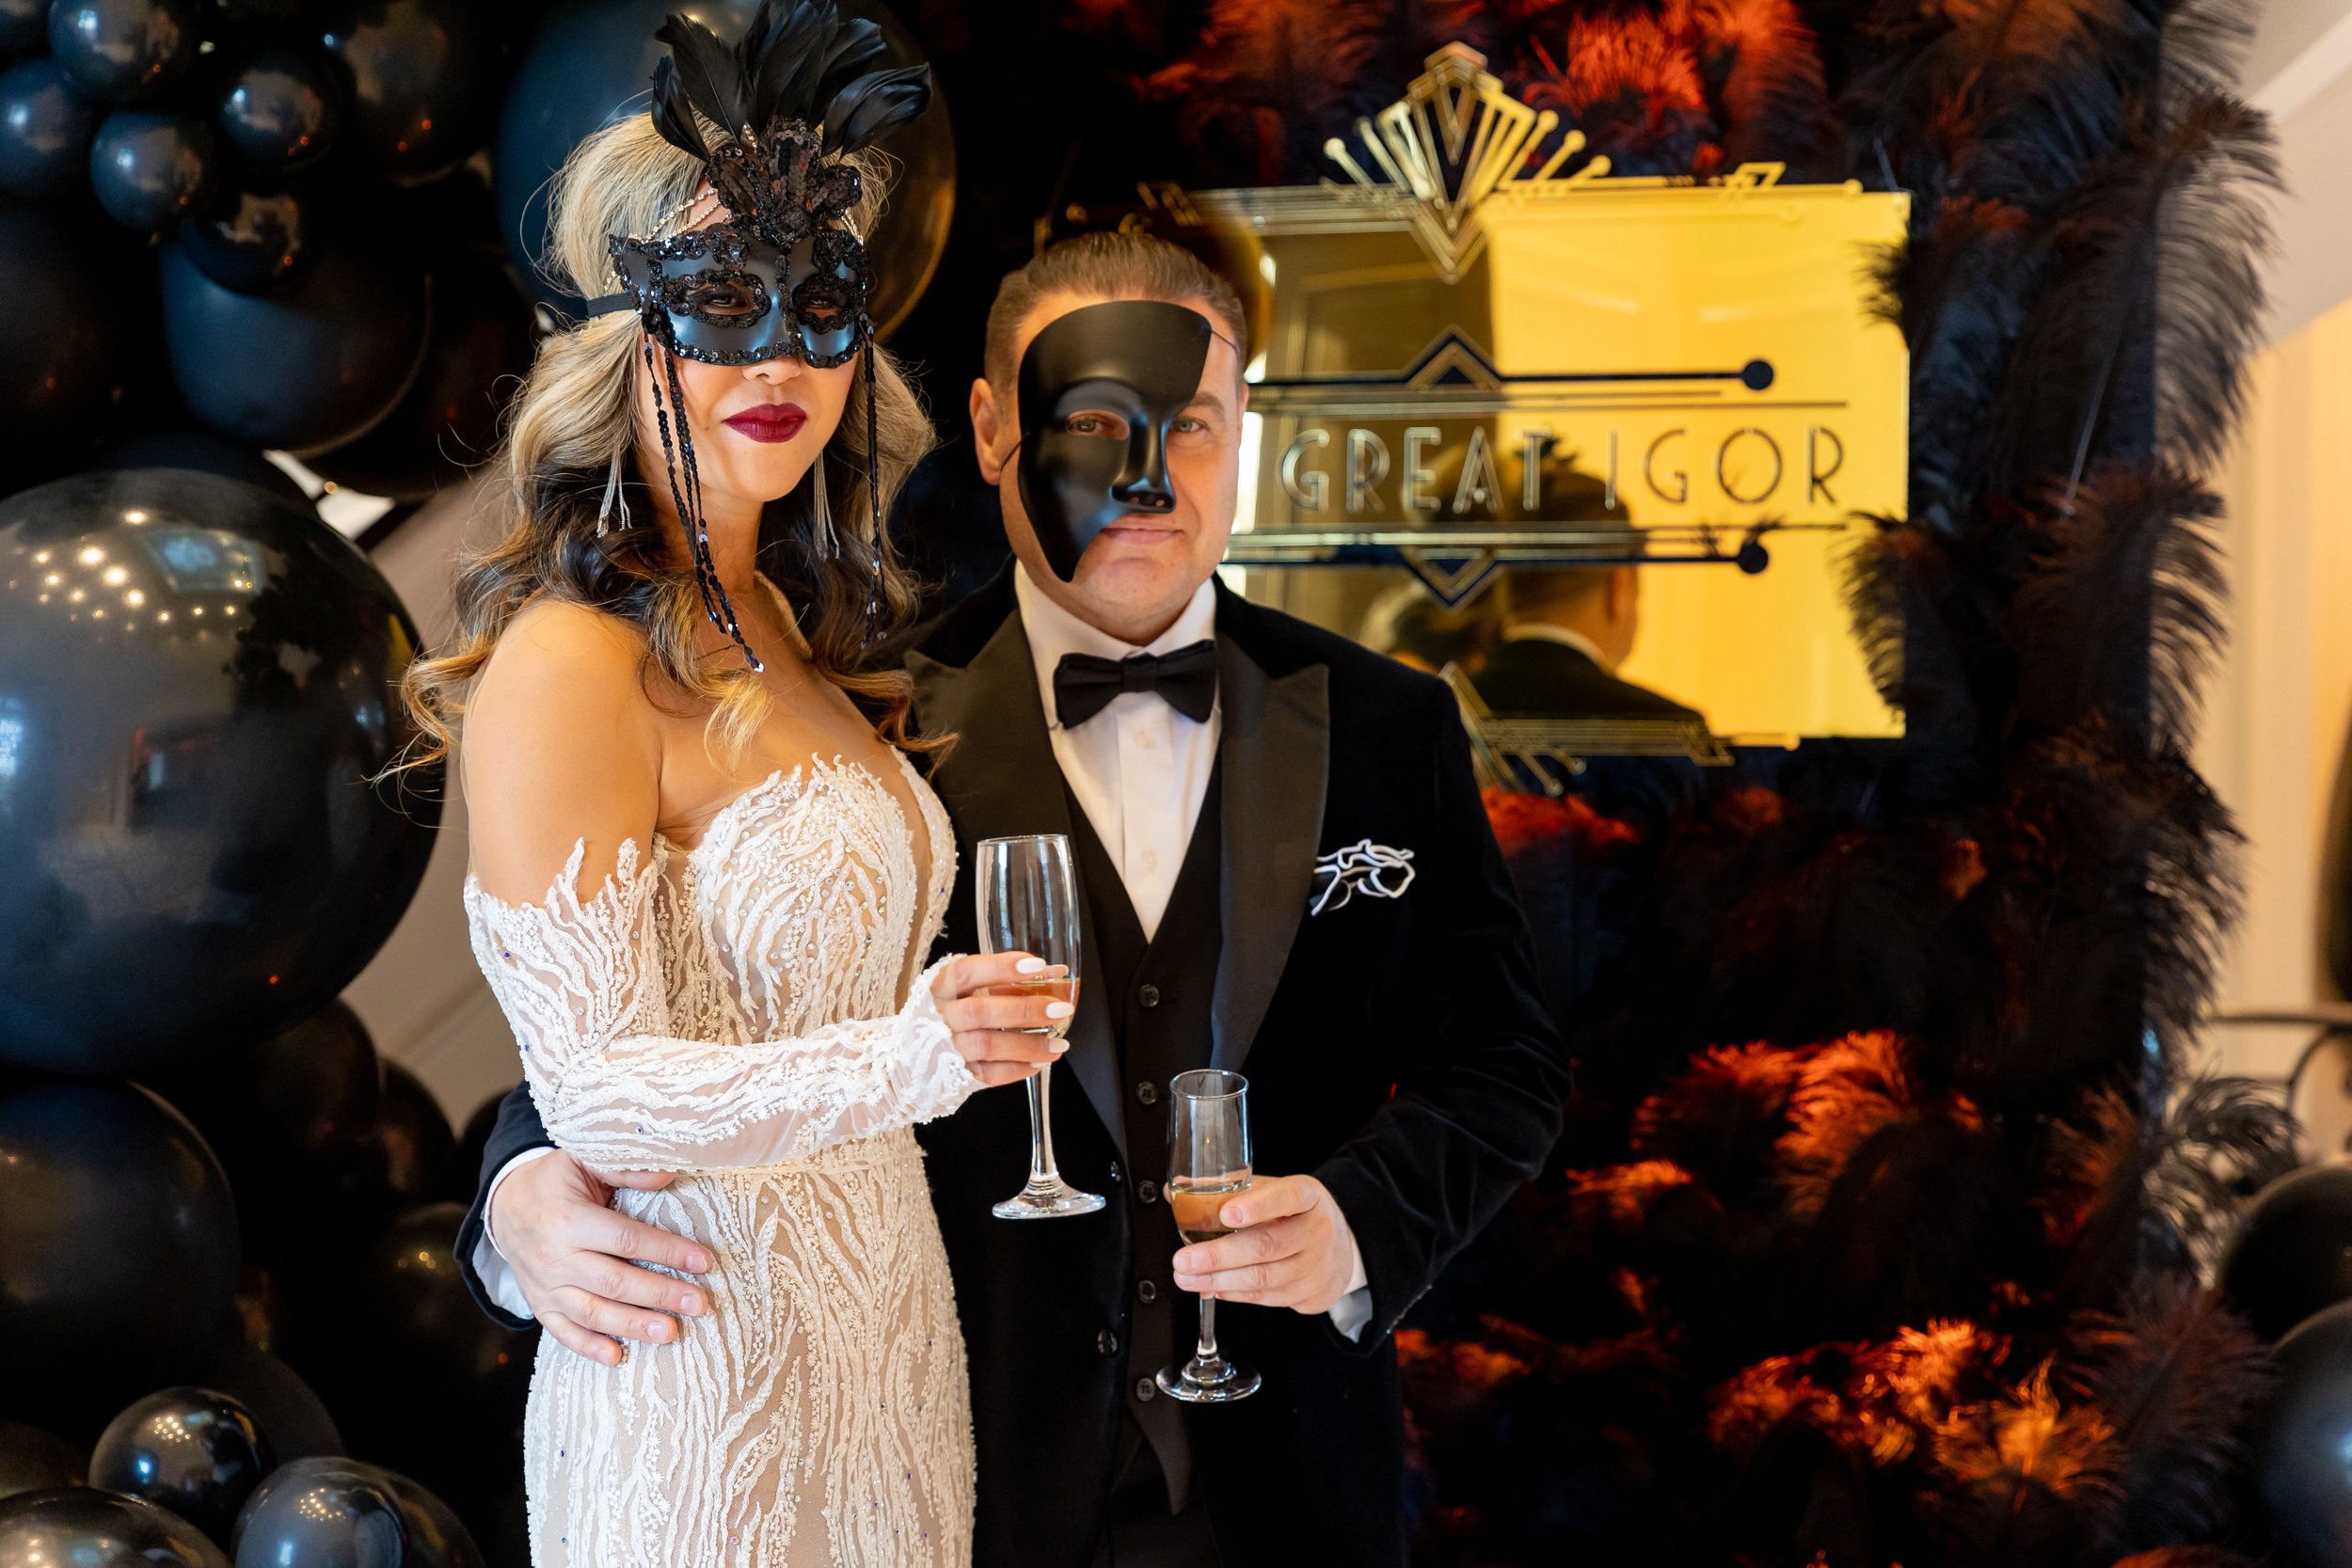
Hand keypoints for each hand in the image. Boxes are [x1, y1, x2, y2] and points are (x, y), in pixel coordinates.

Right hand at [490, 1151, 714, 1366]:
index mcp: (568, 1219)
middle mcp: (554, 1257)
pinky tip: (617, 1357)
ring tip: (671, 1332)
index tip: (703, 1262)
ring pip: (592, 1312)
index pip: (626, 1240)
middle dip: (660, 1295)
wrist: (507, 1204)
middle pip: (614, 1282)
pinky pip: (563, 1331)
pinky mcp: (539, 1304)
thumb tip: (669, 1174)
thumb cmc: (556, 1180)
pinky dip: (588, 1347)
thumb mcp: (584, 1159)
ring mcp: (544, 1285)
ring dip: (633, 1325)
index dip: (667, 1252)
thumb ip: (625, 1168)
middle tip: (699, 1304)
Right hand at [931, 952, 1072, 1085]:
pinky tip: (1039, 1062)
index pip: (966, 972)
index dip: (1000, 967)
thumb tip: (1054, 972)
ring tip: (1059, 1044)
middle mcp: (940, 1018)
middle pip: (979, 1012)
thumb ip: (1005, 981)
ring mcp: (947, 1049)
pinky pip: (989, 1074)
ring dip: (1028, 1045)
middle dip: (1024, 1010)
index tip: (1036, 966)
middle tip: (1060, 1009)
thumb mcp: (969, 990)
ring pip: (987, 1046)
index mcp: (941, 989)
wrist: (918, 1055)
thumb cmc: (953, 1013)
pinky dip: (1017, 1069)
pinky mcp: (957, 1075)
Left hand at [1170, 1173, 1358, 1313]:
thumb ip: (1228, 1190)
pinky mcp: (1310, 1294)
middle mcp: (1317, 1230)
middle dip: (1219, 1255)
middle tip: (1184, 1259)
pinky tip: (1212, 1287)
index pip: (1287, 1197)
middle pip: (1266, 1245)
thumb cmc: (1296, 1215)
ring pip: (1263, 1278)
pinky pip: (1266, 1298)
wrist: (1341, 1248)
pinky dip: (1234, 1293)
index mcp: (1309, 1196)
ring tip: (1187, 1277)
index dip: (1258, 1206)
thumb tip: (1175, 1191)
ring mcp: (1316, 1266)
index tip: (1227, 1213)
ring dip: (1219, 1280)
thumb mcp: (1273, 1191)